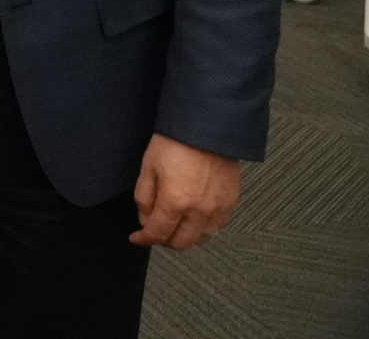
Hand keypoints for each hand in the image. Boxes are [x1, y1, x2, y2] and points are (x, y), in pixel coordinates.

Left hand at [129, 134, 240, 249]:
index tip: (137, 238)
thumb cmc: (175, 142)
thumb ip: (144, 197)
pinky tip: (195, 217)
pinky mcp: (231, 202)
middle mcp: (199, 210)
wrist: (207, 127)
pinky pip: (218, 226)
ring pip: (202, 237)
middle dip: (164, 241)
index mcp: (175, 201)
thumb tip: (145, 219)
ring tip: (175, 225)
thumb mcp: (148, 167)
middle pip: (181, 242)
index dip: (144, 239)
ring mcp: (218, 208)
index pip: (158, 233)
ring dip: (186, 236)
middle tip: (155, 232)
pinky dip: (204, 227)